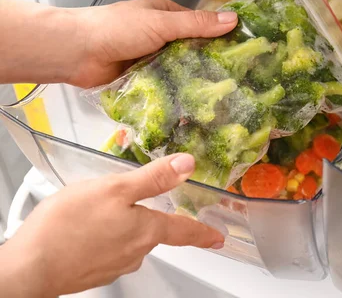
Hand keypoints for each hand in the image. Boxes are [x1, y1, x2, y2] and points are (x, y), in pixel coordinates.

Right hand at [0, 153, 224, 297]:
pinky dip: (100, 238)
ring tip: (97, 213)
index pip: (185, 232)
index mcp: (146, 231)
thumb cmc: (68, 226)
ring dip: (120, 227)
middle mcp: (135, 252)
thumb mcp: (115, 189)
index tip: (217, 238)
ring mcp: (113, 266)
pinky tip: (82, 229)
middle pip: (152, 232)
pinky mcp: (92, 272)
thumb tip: (187, 165)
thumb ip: (154, 178)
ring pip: (128, 241)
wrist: (28, 269)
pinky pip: (106, 250)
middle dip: (147, 218)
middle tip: (130, 204)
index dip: (203, 233)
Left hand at [68, 0, 237, 87]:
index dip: (220, 37)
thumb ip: (196, 24)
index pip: (201, 25)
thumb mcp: (161, 22)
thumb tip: (234, 19)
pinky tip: (197, 106)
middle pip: (192, 50)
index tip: (244, 52)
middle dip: (209, 63)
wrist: (76, 52)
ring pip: (180, 70)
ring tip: (224, 98)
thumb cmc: (117, 29)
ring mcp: (152, 59)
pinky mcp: (143, 80)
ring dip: (193, 81)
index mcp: (165, 15)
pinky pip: (166, 87)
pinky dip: (177, 94)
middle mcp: (160, 36)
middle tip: (239, 80)